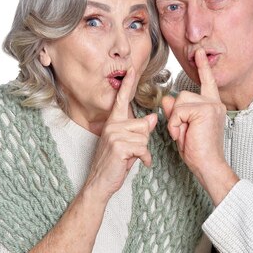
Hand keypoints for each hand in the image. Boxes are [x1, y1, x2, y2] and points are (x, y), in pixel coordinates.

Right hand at [84, 67, 157, 200]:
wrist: (99, 183)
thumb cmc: (114, 164)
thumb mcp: (128, 144)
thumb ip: (140, 130)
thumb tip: (153, 117)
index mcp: (113, 123)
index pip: (121, 100)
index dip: (127, 84)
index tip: (131, 68)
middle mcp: (112, 126)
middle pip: (143, 125)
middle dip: (143, 141)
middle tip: (131, 152)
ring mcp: (114, 135)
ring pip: (144, 138)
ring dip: (142, 152)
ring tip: (131, 158)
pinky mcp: (118, 146)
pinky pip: (142, 148)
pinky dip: (144, 159)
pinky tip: (138, 164)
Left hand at [162, 49, 237, 204]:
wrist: (208, 165)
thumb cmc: (197, 150)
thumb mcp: (183, 127)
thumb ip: (175, 111)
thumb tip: (167, 98)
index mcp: (212, 106)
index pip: (207, 82)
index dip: (203, 67)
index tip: (199, 53)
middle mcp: (214, 103)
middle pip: (183, 94)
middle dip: (176, 113)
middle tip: (183, 132)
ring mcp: (211, 106)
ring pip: (179, 101)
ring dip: (175, 119)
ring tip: (183, 134)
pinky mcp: (205, 110)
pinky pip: (179, 110)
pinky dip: (176, 124)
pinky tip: (183, 135)